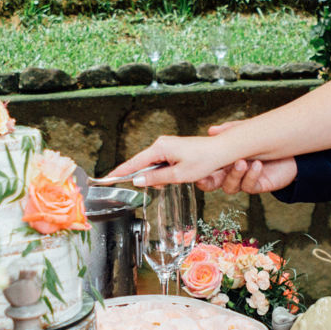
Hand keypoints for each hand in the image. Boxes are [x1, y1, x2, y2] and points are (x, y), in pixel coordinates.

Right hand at [108, 133, 240, 187]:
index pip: (134, 163)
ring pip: (152, 165)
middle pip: (142, 164)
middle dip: (145, 178)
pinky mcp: (172, 148)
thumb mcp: (179, 175)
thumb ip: (156, 178)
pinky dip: (164, 172)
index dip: (121, 172)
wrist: (222, 150)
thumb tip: (137, 181)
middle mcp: (161, 144)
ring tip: (173, 179)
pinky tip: (174, 176)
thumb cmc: (204, 161)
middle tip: (159, 185)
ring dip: (157, 176)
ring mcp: (166, 145)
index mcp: (159, 148)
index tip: (108, 178)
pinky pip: (161, 162)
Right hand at [195, 123, 297, 193]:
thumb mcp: (245, 131)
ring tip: (242, 162)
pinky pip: (249, 186)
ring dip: (234, 175)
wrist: (290, 149)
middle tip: (205, 175)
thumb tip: (211, 130)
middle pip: (211, 184)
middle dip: (207, 182)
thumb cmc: (264, 139)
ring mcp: (243, 181)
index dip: (197, 170)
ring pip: (230, 187)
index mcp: (223, 160)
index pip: (205, 169)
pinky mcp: (257, 186)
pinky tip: (258, 165)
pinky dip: (251, 176)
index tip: (195, 166)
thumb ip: (229, 131)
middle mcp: (230, 173)